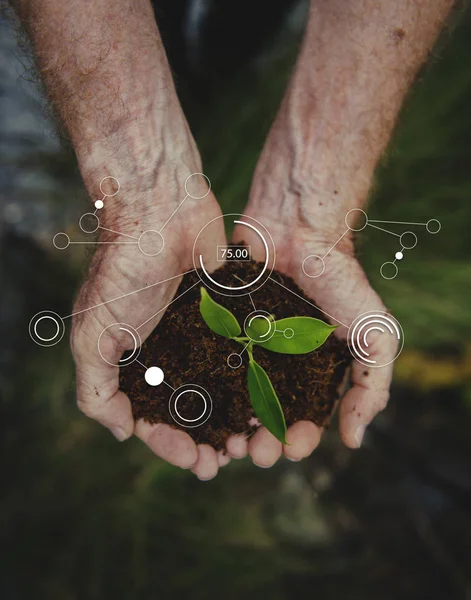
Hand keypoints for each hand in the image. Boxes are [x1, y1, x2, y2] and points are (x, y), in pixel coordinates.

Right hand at [71, 157, 228, 480]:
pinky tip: (268, 401)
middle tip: (224, 462)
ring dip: (233, 420)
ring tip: (252, 442)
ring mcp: (201, 337)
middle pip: (190, 412)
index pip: (151, 419)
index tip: (191, 457)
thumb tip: (120, 432)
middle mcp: (170, 355)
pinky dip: (254, 382)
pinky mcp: (230, 318)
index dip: (168, 444)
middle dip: (205, 441)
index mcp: (136, 364)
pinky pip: (244, 357)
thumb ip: (95, 387)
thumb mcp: (93, 333)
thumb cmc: (123, 270)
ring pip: (221, 391)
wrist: (161, 213)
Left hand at [230, 128, 396, 466]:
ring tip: (224, 444)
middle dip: (261, 441)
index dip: (298, 439)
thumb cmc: (340, 279)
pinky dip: (201, 391)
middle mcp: (276, 365)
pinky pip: (206, 365)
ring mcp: (245, 347)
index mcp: (312, 371)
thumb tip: (353, 439)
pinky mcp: (218, 329)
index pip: (304, 419)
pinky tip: (197, 410)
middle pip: (264, 416)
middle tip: (253, 453)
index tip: (290, 448)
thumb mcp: (375, 333)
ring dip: (228, 428)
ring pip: (231, 399)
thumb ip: (373, 385)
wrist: (298, 229)